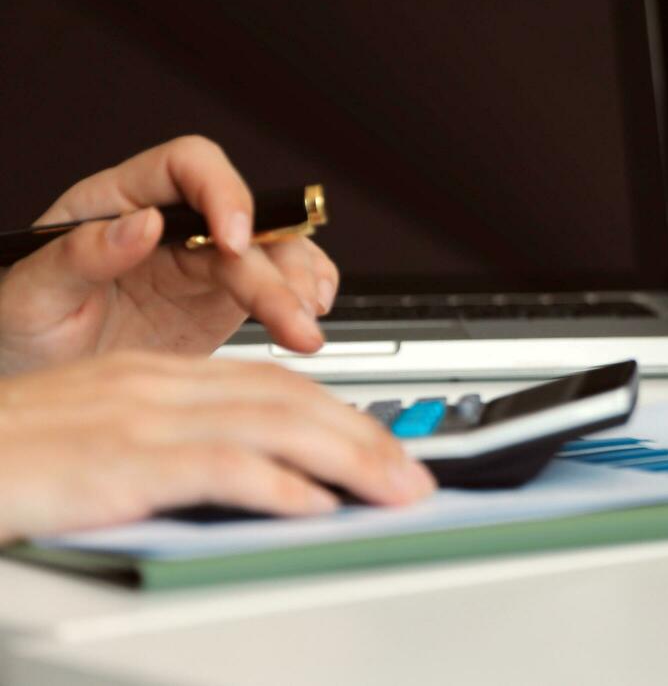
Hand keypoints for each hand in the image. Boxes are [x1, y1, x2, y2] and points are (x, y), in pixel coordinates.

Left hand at [0, 136, 337, 373]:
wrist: (31, 385)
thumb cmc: (14, 335)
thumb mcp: (27, 299)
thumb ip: (77, 258)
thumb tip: (139, 224)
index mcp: (116, 204)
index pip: (188, 166)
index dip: (223, 192)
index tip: (233, 239)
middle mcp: (169, 224)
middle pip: (246, 220)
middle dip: (274, 267)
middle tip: (290, 313)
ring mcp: (202, 262)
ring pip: (274, 253)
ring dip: (299, 288)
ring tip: (305, 330)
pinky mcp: (224, 299)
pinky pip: (282, 282)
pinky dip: (305, 296)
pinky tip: (308, 317)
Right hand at [0, 350, 434, 540]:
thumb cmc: (3, 461)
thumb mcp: (100, 444)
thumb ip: (169, 448)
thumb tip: (246, 479)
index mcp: (153, 376)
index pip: (269, 383)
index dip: (339, 410)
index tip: (382, 444)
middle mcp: (154, 385)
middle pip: (287, 398)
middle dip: (364, 434)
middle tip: (413, 473)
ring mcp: (137, 418)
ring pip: (272, 424)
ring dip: (348, 457)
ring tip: (395, 488)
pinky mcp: (116, 459)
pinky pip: (217, 464)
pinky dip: (276, 484)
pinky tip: (315, 505)